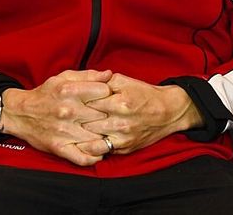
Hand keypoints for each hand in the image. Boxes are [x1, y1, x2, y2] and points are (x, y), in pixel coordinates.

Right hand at [0, 69, 114, 165]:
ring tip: (107, 132)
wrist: (20, 113)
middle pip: (104, 114)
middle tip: (111, 116)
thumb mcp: (64, 78)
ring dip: (105, 135)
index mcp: (70, 90)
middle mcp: (68, 111)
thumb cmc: (45, 94)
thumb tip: (109, 75)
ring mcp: (65, 131)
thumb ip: (88, 75)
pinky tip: (98, 150)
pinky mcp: (60, 148)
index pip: (105, 92)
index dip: (109, 94)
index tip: (108, 98)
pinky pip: (84, 158)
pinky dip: (95, 157)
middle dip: (110, 115)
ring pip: (98, 136)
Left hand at [80, 73, 203, 154]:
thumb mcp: (126, 81)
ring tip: (68, 130)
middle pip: (88, 122)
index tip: (68, 100)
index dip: (77, 101)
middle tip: (64, 116)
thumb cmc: (145, 94)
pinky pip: (102, 151)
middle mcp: (121, 122)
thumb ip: (104, 81)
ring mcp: (123, 137)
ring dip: (80, 134)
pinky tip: (81, 142)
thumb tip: (84, 81)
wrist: (168, 112)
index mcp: (121, 102)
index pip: (90, 102)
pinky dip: (90, 147)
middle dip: (75, 118)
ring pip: (92, 138)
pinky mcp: (125, 148)